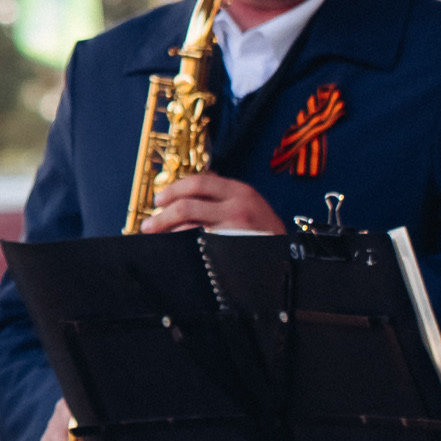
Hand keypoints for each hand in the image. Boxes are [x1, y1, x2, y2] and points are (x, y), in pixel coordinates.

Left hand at [143, 173, 285, 237]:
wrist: (290, 258)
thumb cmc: (267, 233)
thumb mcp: (252, 205)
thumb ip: (226, 195)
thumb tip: (194, 190)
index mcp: (240, 191)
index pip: (200, 182)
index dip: (174, 189)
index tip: (160, 198)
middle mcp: (237, 205)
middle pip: (188, 203)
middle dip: (163, 212)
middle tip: (150, 222)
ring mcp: (234, 227)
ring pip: (188, 225)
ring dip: (167, 230)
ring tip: (156, 236)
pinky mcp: (230, 247)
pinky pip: (197, 243)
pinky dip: (181, 244)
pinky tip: (173, 248)